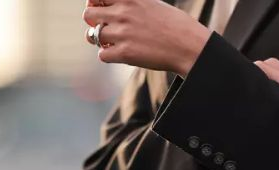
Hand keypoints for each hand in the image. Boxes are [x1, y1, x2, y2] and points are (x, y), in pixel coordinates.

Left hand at [83, 0, 210, 74]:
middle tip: (106, 28)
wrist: (190, 46)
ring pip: (91, 35)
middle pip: (88, 14)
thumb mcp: (153, 3)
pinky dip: (109, 55)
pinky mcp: (125, 53)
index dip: (95, 2)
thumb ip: (132, 3)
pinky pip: (102, 55)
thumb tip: (114, 7)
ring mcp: (122, 34)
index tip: (102, 9)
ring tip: (113, 42)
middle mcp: (123, 13)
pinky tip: (121, 54)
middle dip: (94, 22)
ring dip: (100, 40)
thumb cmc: (176, 25)